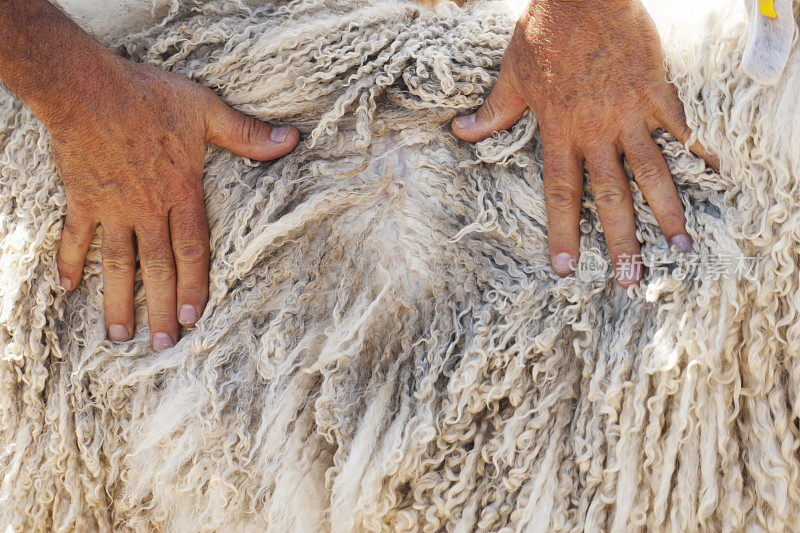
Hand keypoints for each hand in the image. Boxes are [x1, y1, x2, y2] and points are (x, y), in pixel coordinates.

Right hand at [52, 58, 298, 349]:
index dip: (195, 286)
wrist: (86, 86)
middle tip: (161, 345)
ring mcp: (112, 208)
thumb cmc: (149, 95)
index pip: (193, 250)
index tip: (194, 318)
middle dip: (161, 308)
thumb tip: (290, 141)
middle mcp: (147, 209)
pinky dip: (69, 261)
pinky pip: (75, 237)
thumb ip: (247, 135)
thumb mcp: (207, 110)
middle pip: (157, 268)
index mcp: (181, 193)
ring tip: (118, 335)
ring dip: (117, 301)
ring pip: (118, 264)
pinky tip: (67, 287)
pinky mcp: (81, 199)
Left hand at [452, 0, 716, 285]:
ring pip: (651, 172)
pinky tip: (714, 177)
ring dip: (667, 212)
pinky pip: (682, 129)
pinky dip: (699, 153)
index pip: (559, 194)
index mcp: (559, 132)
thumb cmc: (544, 33)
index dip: (562, 233)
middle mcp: (595, 132)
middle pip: (609, 196)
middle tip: (630, 279)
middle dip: (620, 241)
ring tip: (681, 248)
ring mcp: (629, 114)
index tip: (566, 269)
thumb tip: (461, 132)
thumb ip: (493, 112)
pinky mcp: (656, 92)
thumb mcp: (511, 75)